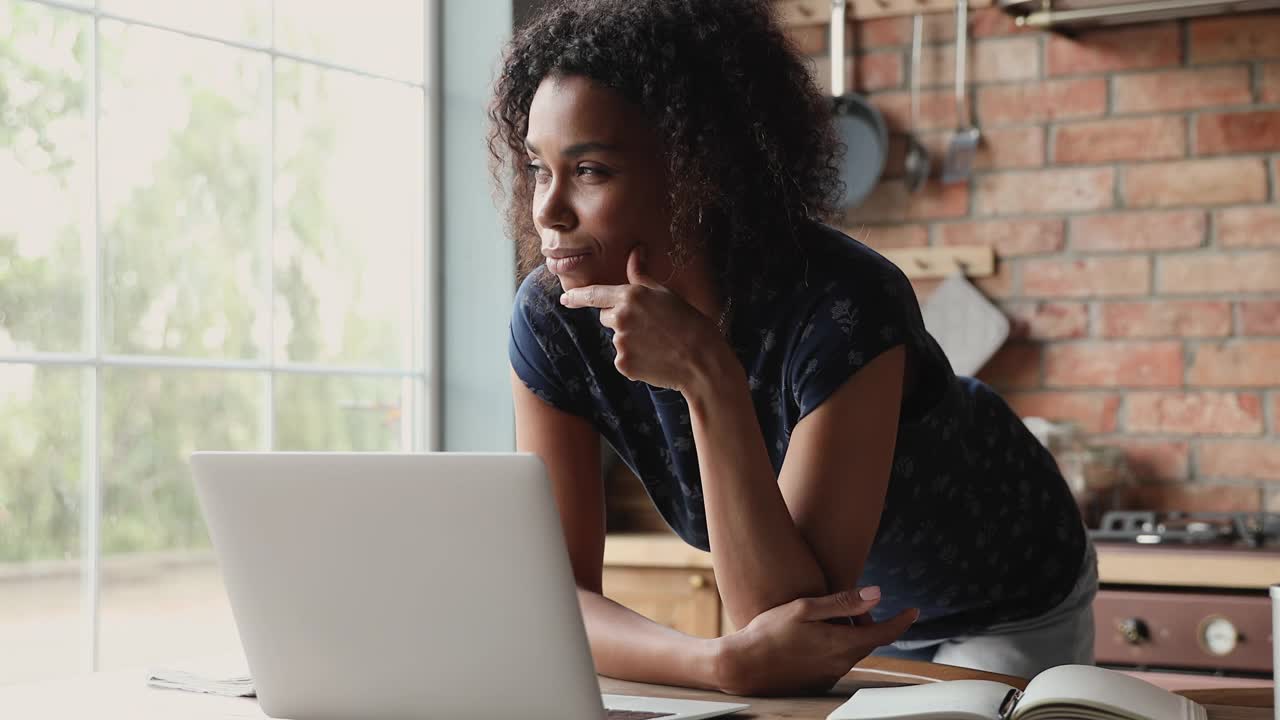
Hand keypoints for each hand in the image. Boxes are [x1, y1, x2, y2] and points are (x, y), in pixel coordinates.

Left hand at [559, 246, 723, 391]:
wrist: (701, 359)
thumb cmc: (688, 321)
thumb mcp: (665, 292)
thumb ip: (641, 274)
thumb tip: (636, 250)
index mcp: (630, 296)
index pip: (593, 294)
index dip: (576, 297)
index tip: (565, 300)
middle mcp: (620, 318)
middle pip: (606, 317)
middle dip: (620, 319)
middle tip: (650, 326)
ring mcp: (620, 342)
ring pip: (616, 339)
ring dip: (631, 341)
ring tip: (657, 343)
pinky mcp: (623, 364)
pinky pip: (623, 359)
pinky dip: (635, 360)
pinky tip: (655, 358)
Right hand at [713, 586, 917, 696]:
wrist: (744, 665)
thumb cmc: (770, 632)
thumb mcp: (805, 608)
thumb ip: (843, 602)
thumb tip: (878, 593)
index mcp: (841, 644)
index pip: (884, 633)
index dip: (902, 621)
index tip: (913, 611)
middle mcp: (840, 664)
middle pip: (868, 640)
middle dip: (867, 621)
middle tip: (849, 605)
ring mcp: (829, 675)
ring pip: (852, 650)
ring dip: (850, 633)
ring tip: (825, 618)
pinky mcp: (818, 681)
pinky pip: (838, 660)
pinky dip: (836, 645)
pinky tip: (813, 636)